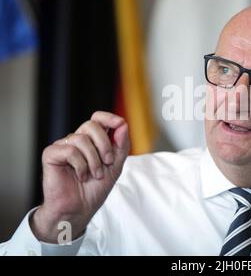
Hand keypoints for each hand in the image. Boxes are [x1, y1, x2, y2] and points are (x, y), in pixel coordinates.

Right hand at [31, 111, 129, 242]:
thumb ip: (121, 145)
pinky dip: (80, 166)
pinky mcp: (51, 154)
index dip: (108, 117)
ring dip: (94, 160)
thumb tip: (123, 124)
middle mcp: (77, 140)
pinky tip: (80, 176)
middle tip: (108, 162)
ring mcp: (63, 146)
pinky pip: (70, 150)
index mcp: (92, 141)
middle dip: (104, 144)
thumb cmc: (95, 189)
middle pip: (91, 125)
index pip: (97, 119)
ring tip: (94, 174)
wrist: (79, 209)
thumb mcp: (115, 166)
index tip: (120, 123)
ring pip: (82, 139)